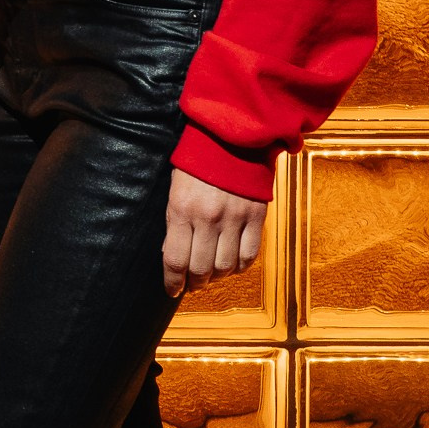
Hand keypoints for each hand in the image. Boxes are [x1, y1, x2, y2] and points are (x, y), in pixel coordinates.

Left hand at [162, 171, 266, 297]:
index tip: (172, 290)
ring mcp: (234, 218)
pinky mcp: (256, 216)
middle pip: (201, 269)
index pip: (175, 260)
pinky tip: (232, 265)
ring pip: (225, 267)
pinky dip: (240, 267)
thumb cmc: (197, 164)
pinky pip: (249, 255)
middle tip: (193, 284)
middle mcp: (207, 217)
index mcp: (181, 210)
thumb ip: (175, 223)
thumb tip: (174, 258)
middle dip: (195, 283)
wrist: (230, 137)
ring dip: (217, 278)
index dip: (172, 282)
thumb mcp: (175, 191)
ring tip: (211, 276)